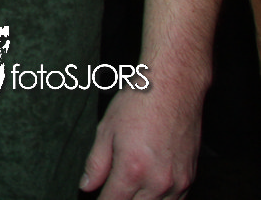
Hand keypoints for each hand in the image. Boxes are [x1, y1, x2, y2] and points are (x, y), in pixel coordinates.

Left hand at [80, 81, 201, 198]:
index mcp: (132, 169)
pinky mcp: (191, 177)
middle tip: (111, 191)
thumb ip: (96, 163)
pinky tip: (149, 192)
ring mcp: (178, 182)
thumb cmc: (139, 103)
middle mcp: (158, 181)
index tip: (96, 198)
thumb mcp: (106, 130)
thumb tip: (86, 186)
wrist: (174, 88)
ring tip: (129, 191)